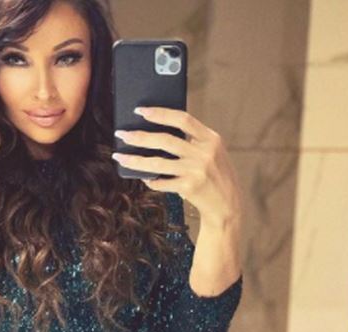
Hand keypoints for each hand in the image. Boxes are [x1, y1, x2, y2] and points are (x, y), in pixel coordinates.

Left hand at [113, 107, 242, 228]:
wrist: (227, 204)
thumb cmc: (214, 174)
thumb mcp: (212, 151)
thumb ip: (192, 140)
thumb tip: (155, 130)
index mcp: (211, 138)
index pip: (183, 119)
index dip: (160, 113)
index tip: (140, 110)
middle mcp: (204, 153)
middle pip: (165, 140)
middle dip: (139, 137)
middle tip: (121, 134)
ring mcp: (196, 171)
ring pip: (157, 163)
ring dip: (135, 160)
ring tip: (119, 156)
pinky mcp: (189, 187)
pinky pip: (161, 182)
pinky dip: (150, 180)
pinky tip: (142, 177)